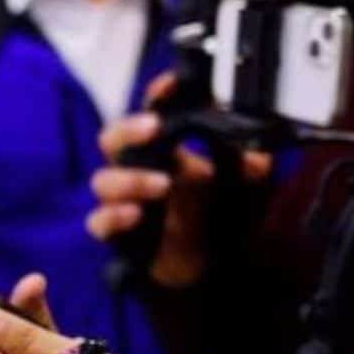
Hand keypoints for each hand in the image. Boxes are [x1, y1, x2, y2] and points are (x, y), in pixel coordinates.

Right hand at [86, 75, 271, 288]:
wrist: (220, 269)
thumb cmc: (226, 218)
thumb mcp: (253, 179)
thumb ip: (252, 151)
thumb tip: (254, 125)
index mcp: (168, 150)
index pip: (154, 111)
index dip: (159, 94)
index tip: (173, 84)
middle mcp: (141, 170)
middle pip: (113, 138)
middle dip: (129, 129)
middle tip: (155, 128)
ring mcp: (127, 202)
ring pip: (103, 180)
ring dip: (130, 179)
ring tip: (162, 185)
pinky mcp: (121, 235)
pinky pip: (100, 222)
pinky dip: (113, 217)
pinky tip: (136, 215)